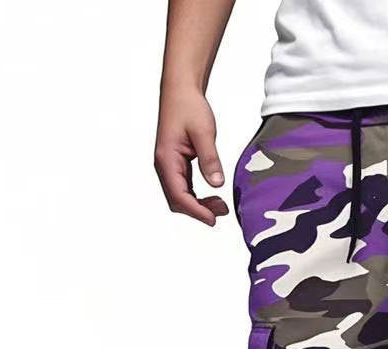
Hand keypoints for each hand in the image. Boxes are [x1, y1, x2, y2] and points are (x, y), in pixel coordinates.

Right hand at [154, 87, 229, 224]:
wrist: (181, 90)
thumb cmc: (189, 106)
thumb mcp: (204, 132)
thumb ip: (210, 159)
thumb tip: (217, 185)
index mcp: (166, 159)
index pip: (178, 195)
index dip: (196, 211)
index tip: (213, 220)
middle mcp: (164, 165)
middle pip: (177, 201)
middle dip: (198, 210)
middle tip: (222, 211)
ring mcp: (169, 166)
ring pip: (180, 196)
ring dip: (199, 204)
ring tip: (221, 206)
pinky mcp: (177, 164)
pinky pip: (184, 187)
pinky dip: (198, 196)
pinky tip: (213, 196)